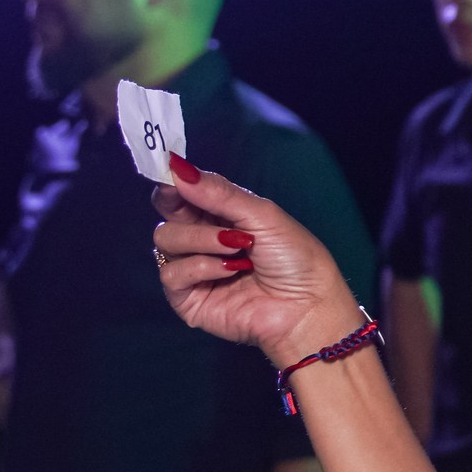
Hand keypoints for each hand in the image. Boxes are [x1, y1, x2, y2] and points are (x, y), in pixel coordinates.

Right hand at [152, 157, 361, 364]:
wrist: (306, 305)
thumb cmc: (294, 257)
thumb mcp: (261, 214)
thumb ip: (218, 192)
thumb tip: (176, 167)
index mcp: (217, 216)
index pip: (180, 194)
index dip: (173, 183)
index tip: (174, 175)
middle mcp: (201, 240)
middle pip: (166, 215)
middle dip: (185, 210)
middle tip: (216, 215)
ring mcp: (193, 270)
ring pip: (165, 241)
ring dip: (201, 239)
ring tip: (238, 247)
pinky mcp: (188, 299)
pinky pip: (171, 275)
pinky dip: (201, 267)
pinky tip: (230, 270)